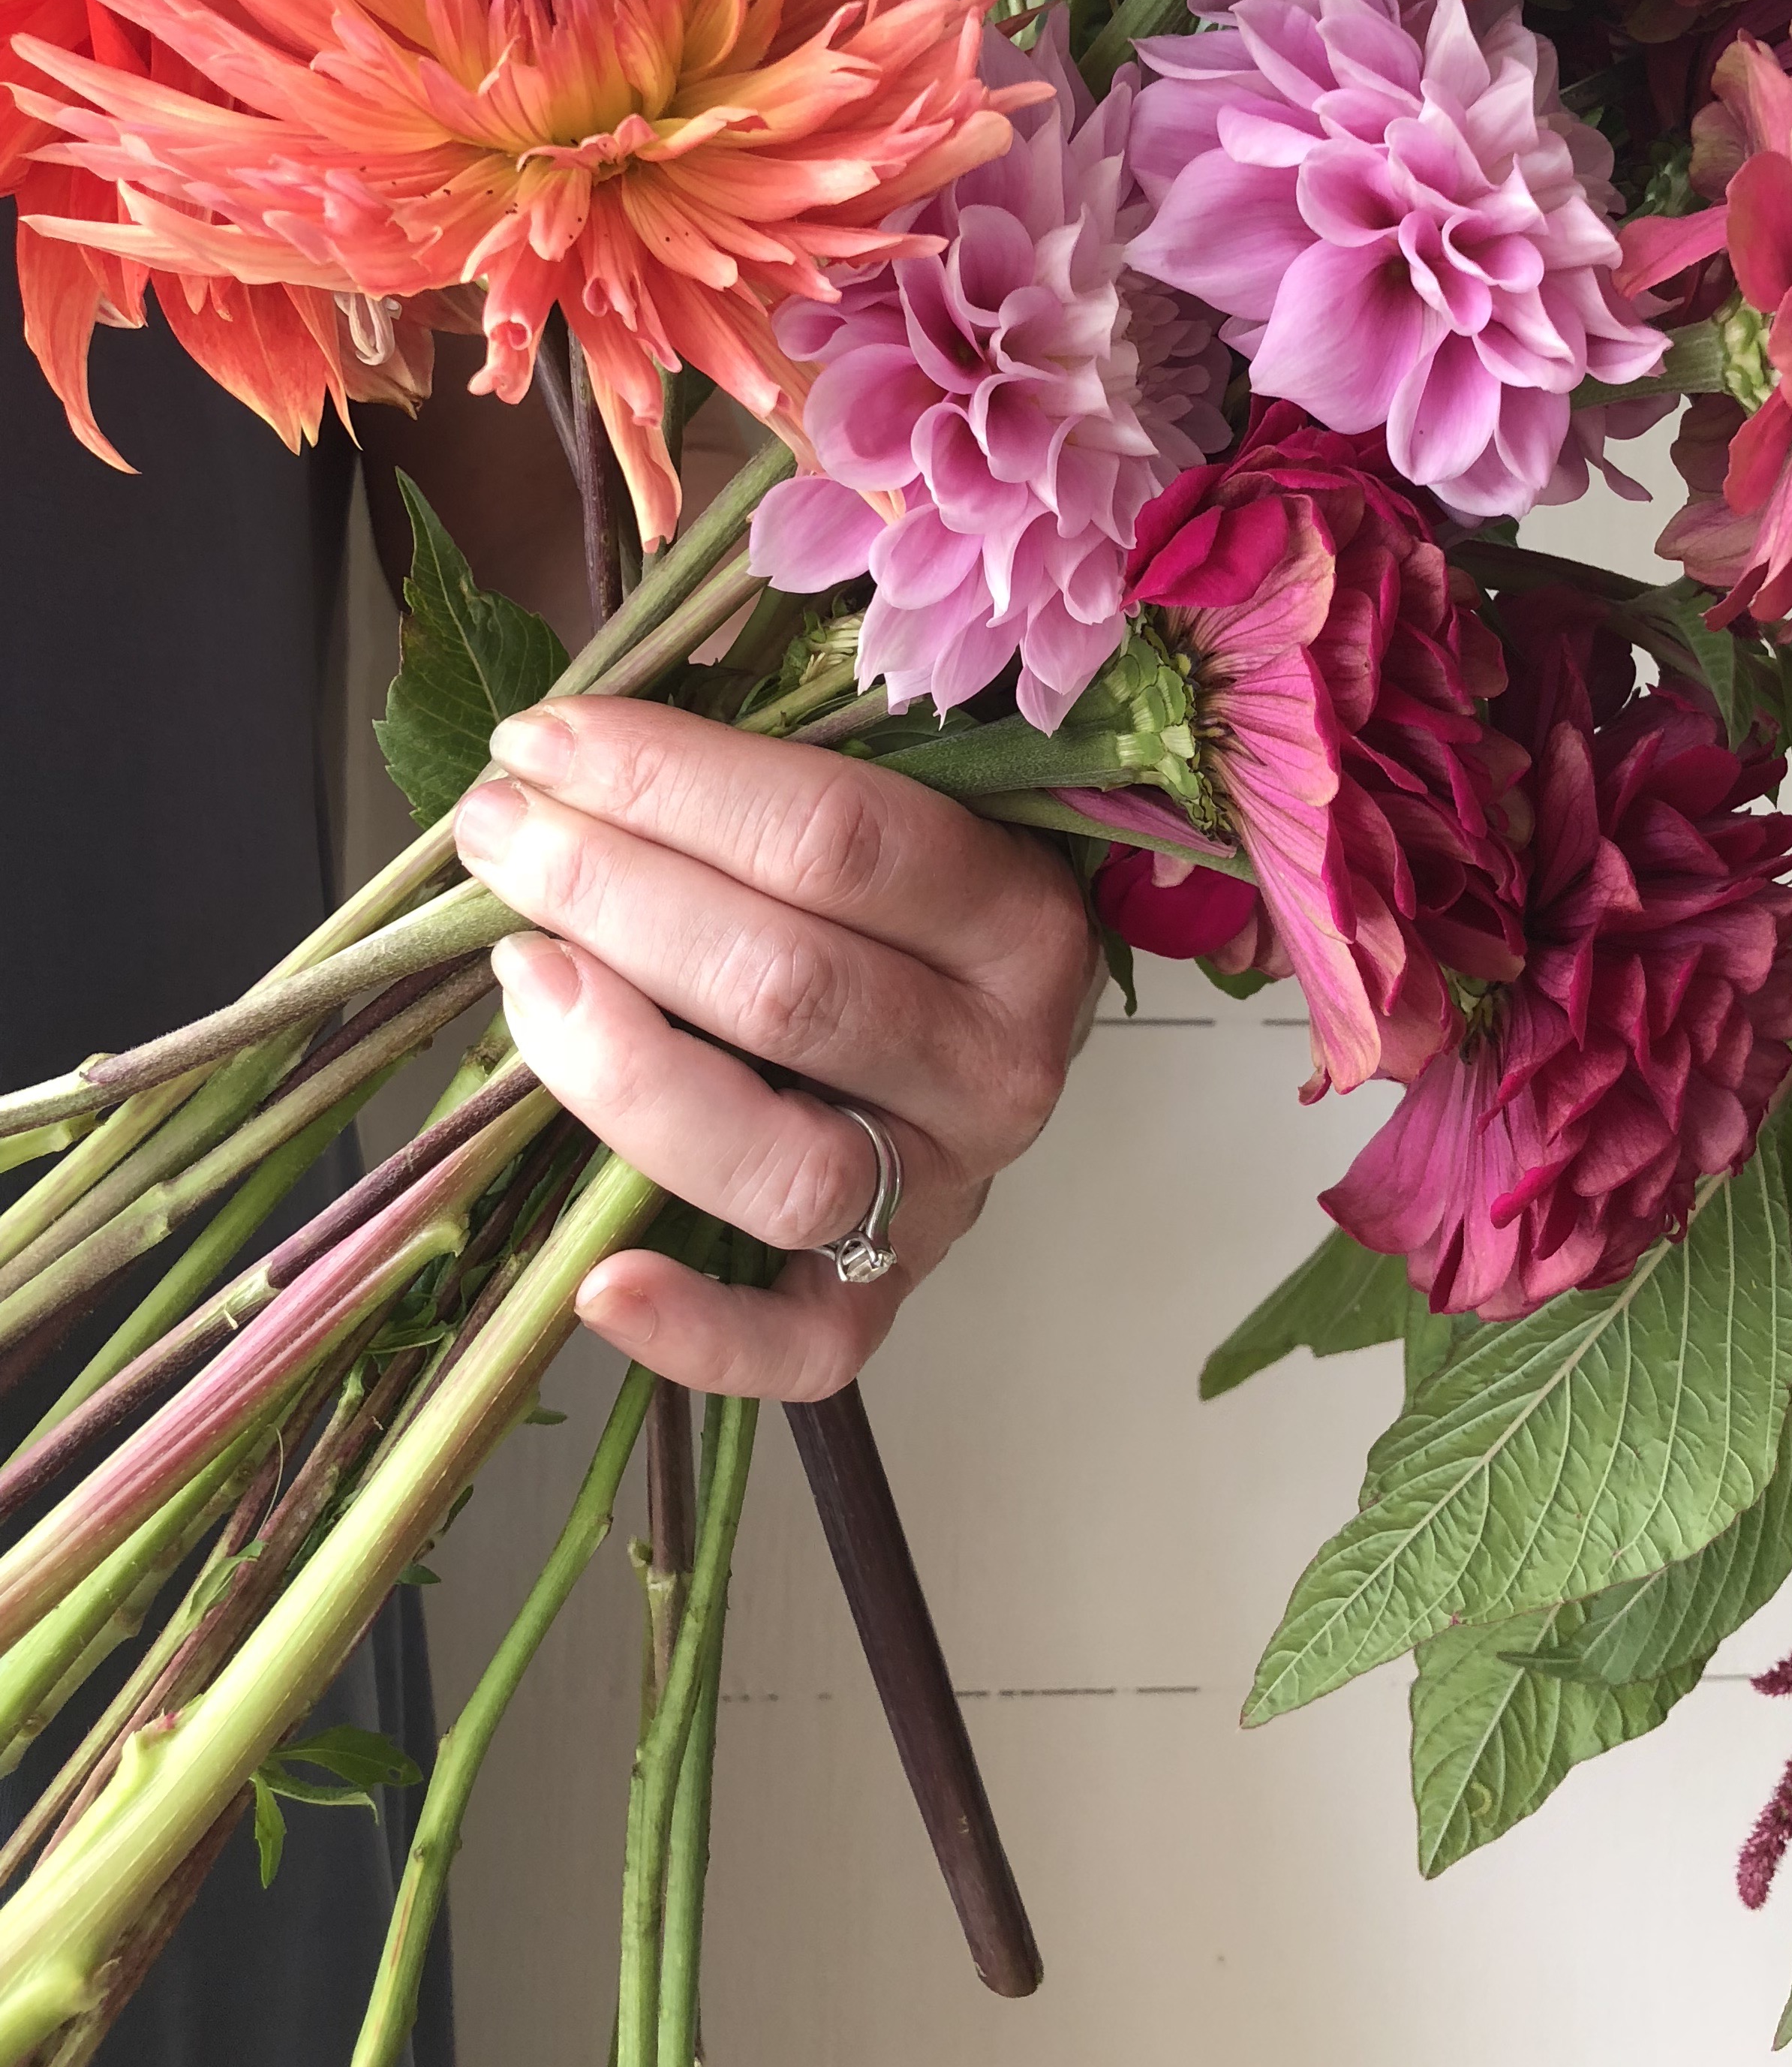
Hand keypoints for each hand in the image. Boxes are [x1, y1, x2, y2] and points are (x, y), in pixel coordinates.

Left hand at [451, 699, 1098, 1397]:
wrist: (980, 1022)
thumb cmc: (891, 895)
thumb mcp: (874, 795)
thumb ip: (757, 757)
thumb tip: (574, 720)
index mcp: (1018, 916)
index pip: (837, 838)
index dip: (671, 782)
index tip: (540, 738)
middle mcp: (1003, 1065)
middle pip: (790, 987)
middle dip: (613, 893)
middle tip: (497, 829)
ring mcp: (947, 1194)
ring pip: (783, 1165)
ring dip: (622, 1066)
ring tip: (520, 973)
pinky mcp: (886, 1295)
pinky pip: (803, 1346)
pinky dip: (699, 1329)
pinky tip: (598, 1282)